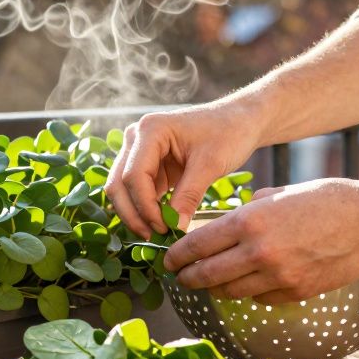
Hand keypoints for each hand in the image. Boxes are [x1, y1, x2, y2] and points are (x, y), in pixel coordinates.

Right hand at [105, 104, 260, 238]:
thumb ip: (189, 196)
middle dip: (134, 213)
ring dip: (136, 214)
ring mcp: (140, 150)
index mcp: (150, 130)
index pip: (134, 176)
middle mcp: (137, 137)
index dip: (145, 206)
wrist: (239, 121)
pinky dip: (146, 209)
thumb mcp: (211, 164)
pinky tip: (161, 224)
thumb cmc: (228, 133)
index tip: (164, 227)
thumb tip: (175, 228)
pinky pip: (138, 191)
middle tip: (154, 237)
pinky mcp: (149, 164)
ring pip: (123, 190)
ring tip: (157, 234)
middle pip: (119, 183)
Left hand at [164, 178, 358, 303]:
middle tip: (180, 276)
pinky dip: (248, 292)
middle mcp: (258, 252)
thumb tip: (230, 222)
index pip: (198, 245)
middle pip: (207, 274)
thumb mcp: (281, 193)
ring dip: (215, 288)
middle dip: (188, 277)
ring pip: (230, 292)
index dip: (178, 255)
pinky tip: (246, 283)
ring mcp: (277, 277)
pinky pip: (259, 298)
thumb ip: (251, 210)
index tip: (169, 259)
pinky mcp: (295, 293)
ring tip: (208, 282)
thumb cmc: (329, 200)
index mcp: (250, 221)